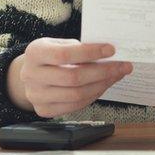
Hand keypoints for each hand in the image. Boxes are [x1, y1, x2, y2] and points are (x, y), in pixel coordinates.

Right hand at [7, 37, 132, 117]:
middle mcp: (31, 75)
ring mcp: (36, 96)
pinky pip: (75, 106)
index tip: (111, 49)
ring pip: (76, 94)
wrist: (31, 74)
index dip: (90, 52)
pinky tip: (104, 85)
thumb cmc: (51, 55)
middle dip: (103, 72)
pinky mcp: (44, 110)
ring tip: (116, 75)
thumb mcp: (59, 44)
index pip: (64, 54)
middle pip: (73, 77)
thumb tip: (109, 53)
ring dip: (102, 85)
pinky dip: (94, 95)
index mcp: (34, 53)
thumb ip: (78, 48)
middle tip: (123, 66)